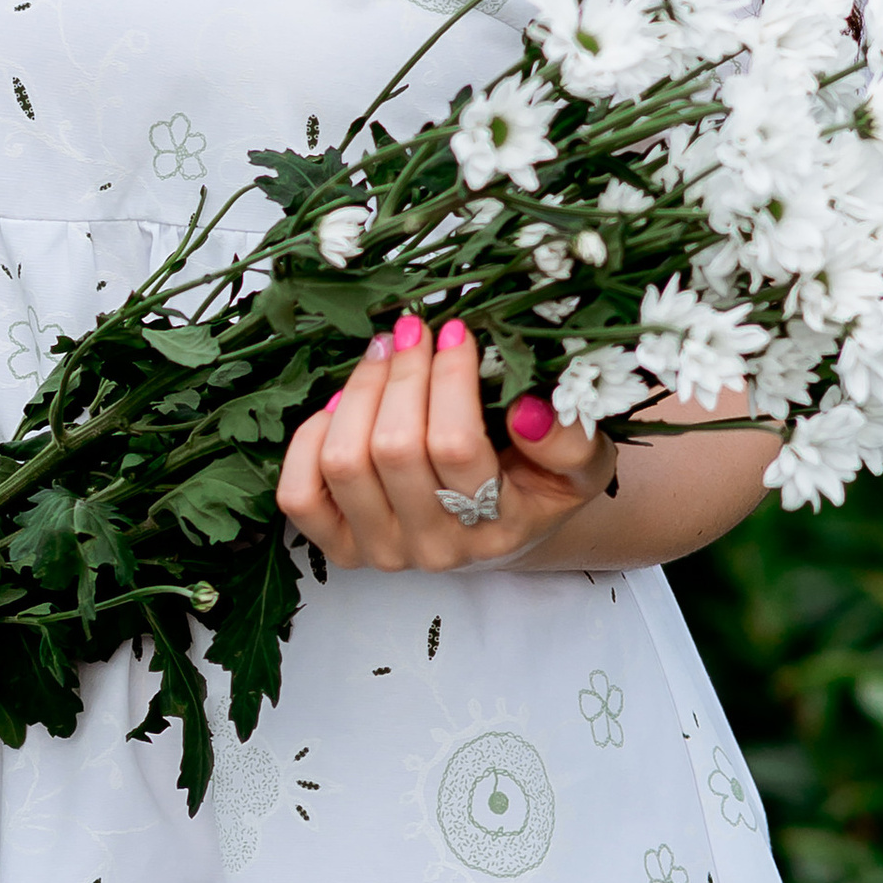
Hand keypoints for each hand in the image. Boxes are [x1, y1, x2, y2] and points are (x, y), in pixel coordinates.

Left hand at [274, 313, 612, 572]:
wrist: (504, 527)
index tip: (456, 331)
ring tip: (383, 354)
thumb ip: (571, 440)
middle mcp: (435, 548)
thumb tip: (527, 412)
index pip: (455, 445)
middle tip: (414, 331)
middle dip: (402, 372)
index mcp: (497, 527)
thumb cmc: (538, 483)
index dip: (449, 378)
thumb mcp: (583, 462)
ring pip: (344, 462)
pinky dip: (310, 439)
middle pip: (394, 448)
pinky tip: (342, 406)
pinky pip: (300, 493)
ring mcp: (381, 551)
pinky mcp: (339, 545)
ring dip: (359, 393)